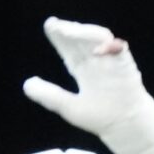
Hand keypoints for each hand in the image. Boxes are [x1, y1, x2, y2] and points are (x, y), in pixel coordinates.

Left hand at [20, 16, 153, 153]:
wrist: (126, 128)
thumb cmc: (102, 119)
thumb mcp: (69, 108)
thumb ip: (49, 95)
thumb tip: (27, 85)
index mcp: (84, 70)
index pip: (70, 48)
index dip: (59, 37)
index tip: (50, 26)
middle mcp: (96, 62)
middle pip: (80, 40)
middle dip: (69, 30)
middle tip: (55, 25)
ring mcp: (111, 62)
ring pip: (97, 39)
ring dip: (84, 33)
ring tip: (69, 31)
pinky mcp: (125, 65)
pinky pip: (119, 49)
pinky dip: (108, 45)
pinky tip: (96, 47)